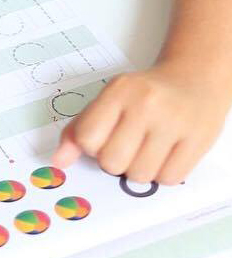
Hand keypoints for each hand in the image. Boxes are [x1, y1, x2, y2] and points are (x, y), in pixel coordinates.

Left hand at [52, 65, 228, 183]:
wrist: (194, 78)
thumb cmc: (143, 95)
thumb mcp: (107, 101)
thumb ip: (78, 130)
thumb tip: (58, 161)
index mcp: (119, 91)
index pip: (87, 138)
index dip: (91, 147)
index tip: (104, 138)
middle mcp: (146, 104)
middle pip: (112, 162)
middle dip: (114, 162)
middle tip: (127, 146)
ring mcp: (174, 121)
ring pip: (139, 175)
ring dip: (139, 170)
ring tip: (147, 149)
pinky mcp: (199, 139)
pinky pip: (168, 179)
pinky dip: (163, 174)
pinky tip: (166, 154)